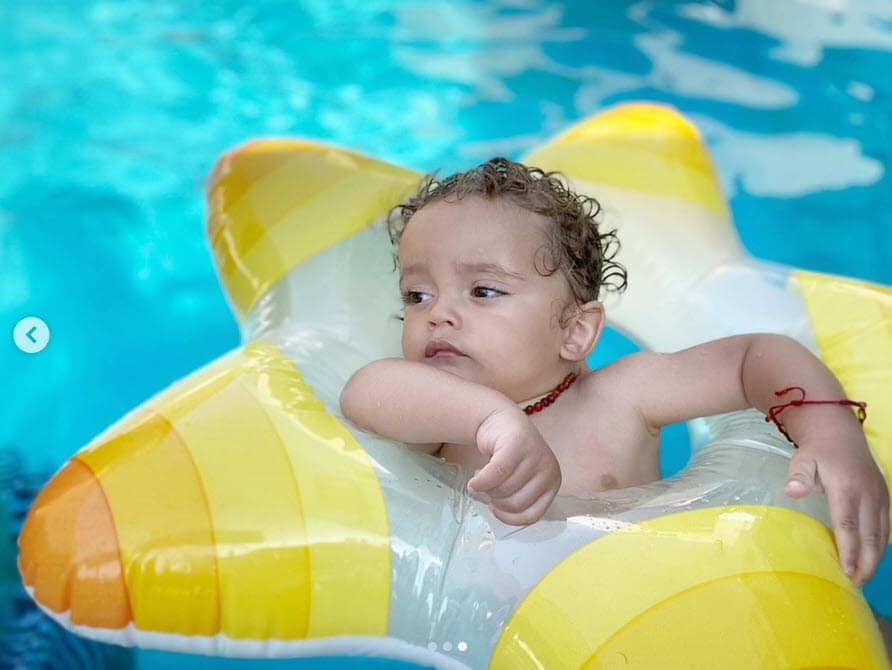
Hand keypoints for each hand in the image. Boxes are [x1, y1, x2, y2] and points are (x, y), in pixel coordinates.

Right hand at [467, 407, 561, 524]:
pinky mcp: (517, 445)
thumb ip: (520, 498)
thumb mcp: (522, 479)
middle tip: (489, 487)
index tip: (495, 509)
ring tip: (484, 475)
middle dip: (495, 499)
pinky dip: (479, 481)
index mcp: (552, 483)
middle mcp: (548, 469)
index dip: (509, 518)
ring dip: (486, 488)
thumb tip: (506, 517)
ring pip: (503, 489)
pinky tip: (474, 479)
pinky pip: (495, 474)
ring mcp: (534, 456)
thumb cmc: (510, 454)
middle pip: (515, 504)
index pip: (531, 515)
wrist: (500, 419)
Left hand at [785, 434, 888, 585]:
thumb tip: (793, 491)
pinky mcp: (883, 498)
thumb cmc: (817, 451)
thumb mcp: (802, 459)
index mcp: (846, 488)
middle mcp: (867, 495)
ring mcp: (879, 497)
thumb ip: (798, 476)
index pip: (848, 525)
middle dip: (864, 563)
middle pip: (869, 535)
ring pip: (881, 534)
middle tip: (855, 584)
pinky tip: (871, 559)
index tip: (846, 572)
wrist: (839, 433)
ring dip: (874, 558)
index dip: (849, 550)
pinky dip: (879, 545)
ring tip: (862, 579)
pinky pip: (885, 526)